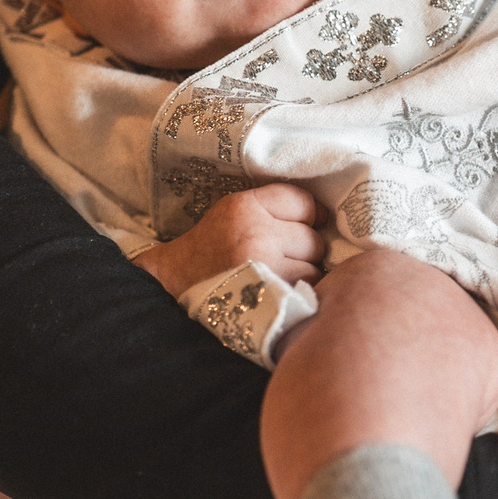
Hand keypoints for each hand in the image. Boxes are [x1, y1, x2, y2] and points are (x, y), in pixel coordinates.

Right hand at [134, 183, 324, 298]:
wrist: (172, 286)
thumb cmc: (208, 250)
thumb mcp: (232, 213)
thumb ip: (272, 208)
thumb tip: (325, 216)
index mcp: (245, 206)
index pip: (303, 202)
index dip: (308, 216)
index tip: (303, 225)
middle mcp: (257, 233)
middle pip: (313, 238)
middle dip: (303, 249)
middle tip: (280, 257)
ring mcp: (266, 267)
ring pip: (314, 267)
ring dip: (303, 274)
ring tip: (276, 277)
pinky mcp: (271, 296)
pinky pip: (306, 290)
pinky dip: (298, 293)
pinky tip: (278, 292)